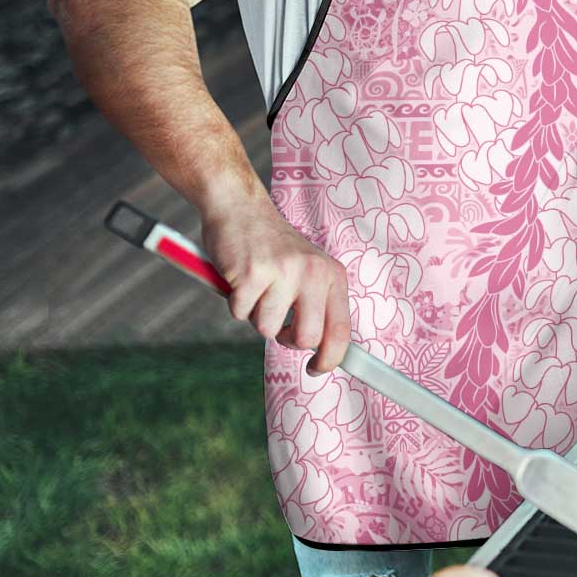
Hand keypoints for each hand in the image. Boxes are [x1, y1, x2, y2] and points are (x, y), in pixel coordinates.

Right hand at [201, 197, 350, 374]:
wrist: (240, 207)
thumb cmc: (272, 248)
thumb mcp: (308, 270)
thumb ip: (317, 305)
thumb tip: (323, 351)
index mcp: (332, 275)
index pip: (341, 330)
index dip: (330, 359)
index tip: (317, 369)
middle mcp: (313, 273)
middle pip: (306, 338)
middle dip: (287, 339)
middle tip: (277, 322)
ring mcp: (283, 272)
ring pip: (267, 329)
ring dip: (256, 315)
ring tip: (257, 287)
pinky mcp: (252, 273)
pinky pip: (240, 313)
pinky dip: (235, 302)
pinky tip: (240, 278)